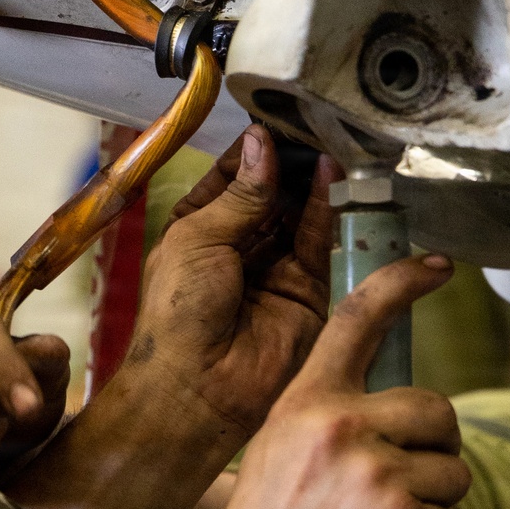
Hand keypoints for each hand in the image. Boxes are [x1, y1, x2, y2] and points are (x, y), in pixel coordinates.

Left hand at [124, 124, 340, 436]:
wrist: (198, 389)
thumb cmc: (178, 315)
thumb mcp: (198, 239)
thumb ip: (240, 195)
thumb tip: (263, 144)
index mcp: (199, 228)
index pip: (232, 176)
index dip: (253, 149)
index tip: (276, 120)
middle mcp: (239, 244)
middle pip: (271, 191)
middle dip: (288, 161)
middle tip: (310, 126)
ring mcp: (274, 266)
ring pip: (299, 212)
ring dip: (310, 180)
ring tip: (325, 144)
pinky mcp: (306, 289)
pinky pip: (319, 241)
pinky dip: (326, 208)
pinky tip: (331, 177)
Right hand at [172, 255, 470, 508]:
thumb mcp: (276, 452)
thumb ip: (326, 417)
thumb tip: (385, 405)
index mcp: (306, 403)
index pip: (356, 321)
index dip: (399, 284)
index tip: (435, 266)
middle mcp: (342, 426)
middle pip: (437, 409)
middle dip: (434, 448)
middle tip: (402, 481)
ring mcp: (375, 472)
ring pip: (454, 472)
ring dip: (433, 503)